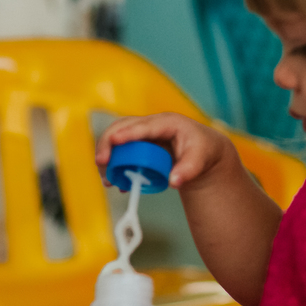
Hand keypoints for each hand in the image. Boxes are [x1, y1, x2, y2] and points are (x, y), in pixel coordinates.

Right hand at [95, 114, 230, 190]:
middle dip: (108, 142)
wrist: (203, 151)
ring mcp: (143, 132)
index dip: (128, 133)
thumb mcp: (200, 161)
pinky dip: (114, 164)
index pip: (144, 126)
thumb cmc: (202, 152)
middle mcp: (152, 124)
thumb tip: (173, 182)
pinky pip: (121, 150)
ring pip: (117, 137)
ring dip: (108, 155)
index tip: (114, 140)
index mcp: (168, 122)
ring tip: (107, 178)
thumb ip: (188, 171)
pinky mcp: (138, 143)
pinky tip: (115, 182)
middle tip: (101, 162)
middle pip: (122, 126)